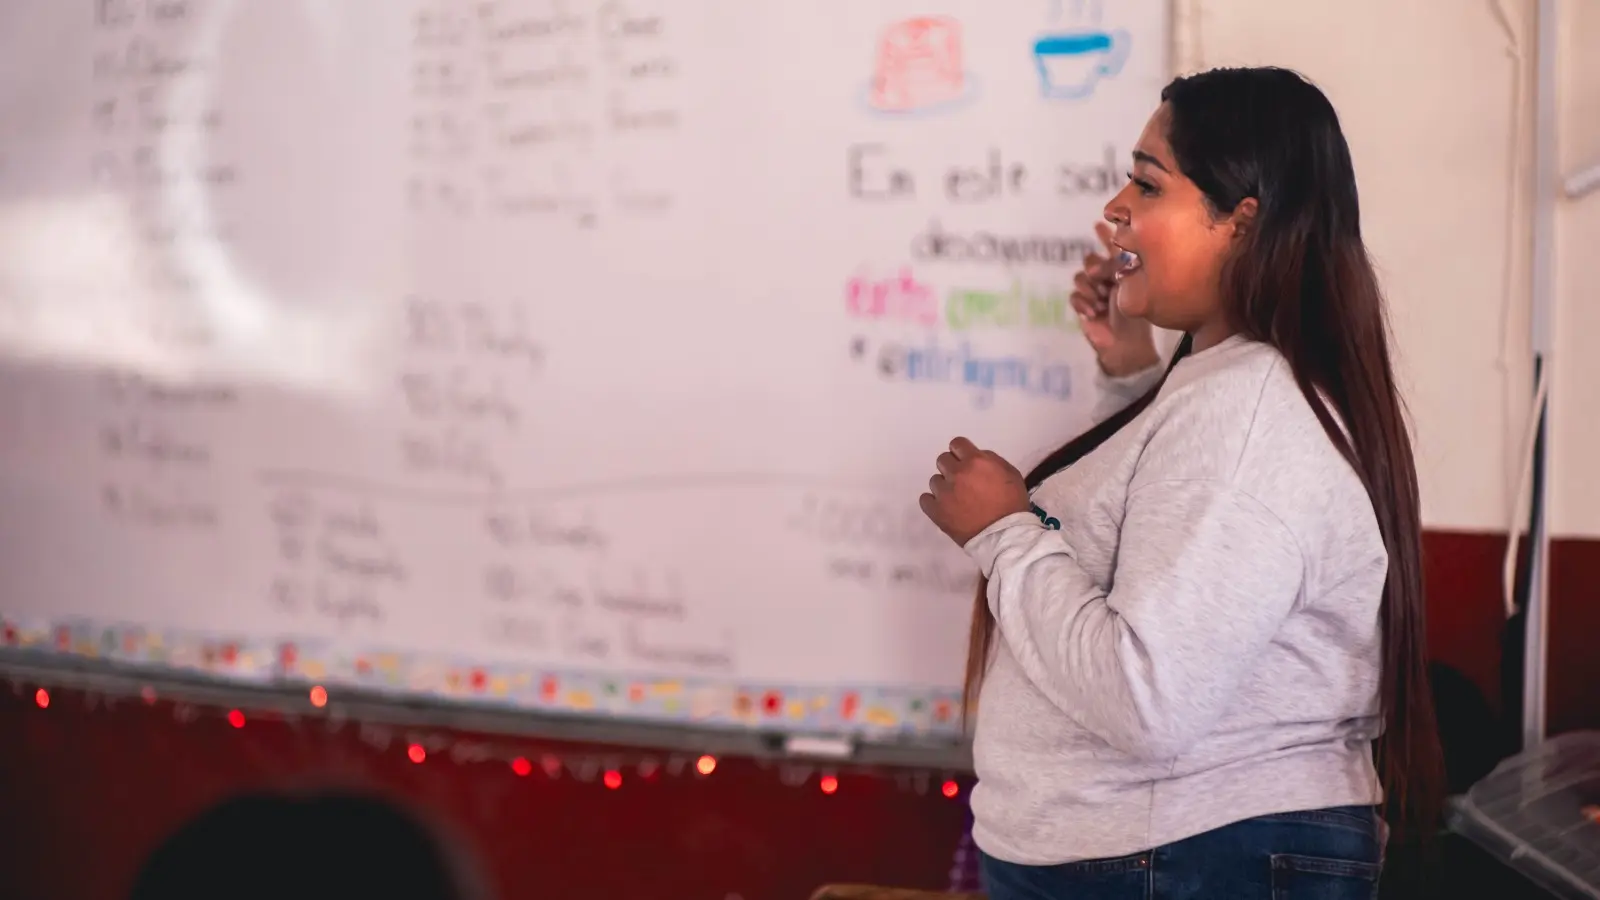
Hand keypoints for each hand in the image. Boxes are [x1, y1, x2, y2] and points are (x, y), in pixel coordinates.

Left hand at [918, 437, 1030, 545]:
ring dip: (945, 486)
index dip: (962, 452)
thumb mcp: (1010, 472)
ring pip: (935, 480)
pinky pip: (925, 499)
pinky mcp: (936, 511)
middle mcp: (957, 473)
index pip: (957, 444)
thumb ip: (990, 460)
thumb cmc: (1012, 503)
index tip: (966, 462)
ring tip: (957, 499)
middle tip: (963, 482)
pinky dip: (933, 502)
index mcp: (975, 461)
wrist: (1005, 535)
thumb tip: (975, 456)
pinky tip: (945, 507)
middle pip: (943, 460)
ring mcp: (944, 493)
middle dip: (952, 468)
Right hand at [1071, 222, 1159, 376]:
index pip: (1111, 248)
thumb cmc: (1134, 317)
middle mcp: (1106, 278)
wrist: (1126, 344)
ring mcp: (1093, 292)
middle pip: (1090, 260)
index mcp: (1122, 272)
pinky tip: (1095, 312)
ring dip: (1090, 288)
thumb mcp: (1129, 287)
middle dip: (1095, 268)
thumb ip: (1118, 268)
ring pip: (1080, 277)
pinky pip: (1074, 296)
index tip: (1099, 223)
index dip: (1105, 235)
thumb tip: (1108, 249)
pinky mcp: (1083, 306)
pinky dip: (1084, 303)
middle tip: (1102, 279)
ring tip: (1102, 301)